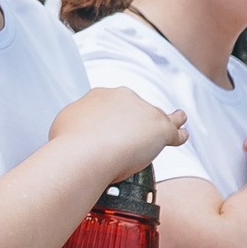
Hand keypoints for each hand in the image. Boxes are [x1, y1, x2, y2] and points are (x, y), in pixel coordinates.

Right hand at [48, 88, 186, 181]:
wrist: (85, 152)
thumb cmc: (70, 142)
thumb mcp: (64, 123)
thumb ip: (76, 122)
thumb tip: (75, 129)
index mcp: (100, 95)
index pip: (112, 102)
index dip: (111, 117)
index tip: (107, 129)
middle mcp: (123, 97)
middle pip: (135, 107)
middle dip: (133, 120)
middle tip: (125, 140)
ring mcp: (144, 111)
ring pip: (157, 115)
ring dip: (163, 120)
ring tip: (171, 124)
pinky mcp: (160, 128)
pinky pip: (174, 129)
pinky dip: (179, 134)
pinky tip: (182, 135)